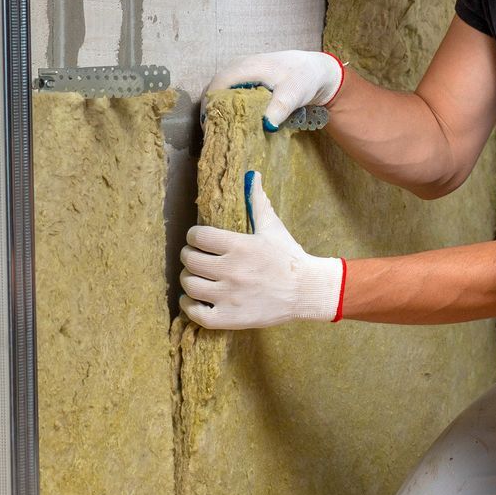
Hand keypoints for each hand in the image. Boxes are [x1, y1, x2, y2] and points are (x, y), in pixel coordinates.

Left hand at [179, 171, 345, 329]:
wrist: (307, 291)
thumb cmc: (288, 257)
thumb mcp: (272, 227)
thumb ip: (257, 202)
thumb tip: (253, 176)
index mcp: (239, 246)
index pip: (197, 236)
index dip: (194, 237)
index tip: (199, 240)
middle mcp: (231, 270)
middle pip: (189, 260)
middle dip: (190, 257)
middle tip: (198, 259)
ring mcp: (229, 296)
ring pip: (189, 286)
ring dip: (189, 280)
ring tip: (198, 278)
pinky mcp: (230, 318)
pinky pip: (196, 314)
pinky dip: (190, 306)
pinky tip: (196, 300)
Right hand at [205, 50, 346, 131]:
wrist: (315, 70)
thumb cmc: (304, 78)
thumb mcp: (294, 93)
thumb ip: (280, 108)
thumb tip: (266, 125)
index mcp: (246, 67)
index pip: (217, 86)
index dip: (210, 106)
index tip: (210, 127)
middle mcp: (239, 66)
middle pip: (214, 88)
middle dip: (211, 110)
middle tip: (214, 133)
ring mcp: (241, 70)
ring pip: (220, 90)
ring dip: (218, 108)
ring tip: (221, 129)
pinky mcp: (245, 77)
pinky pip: (228, 91)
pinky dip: (226, 105)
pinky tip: (232, 120)